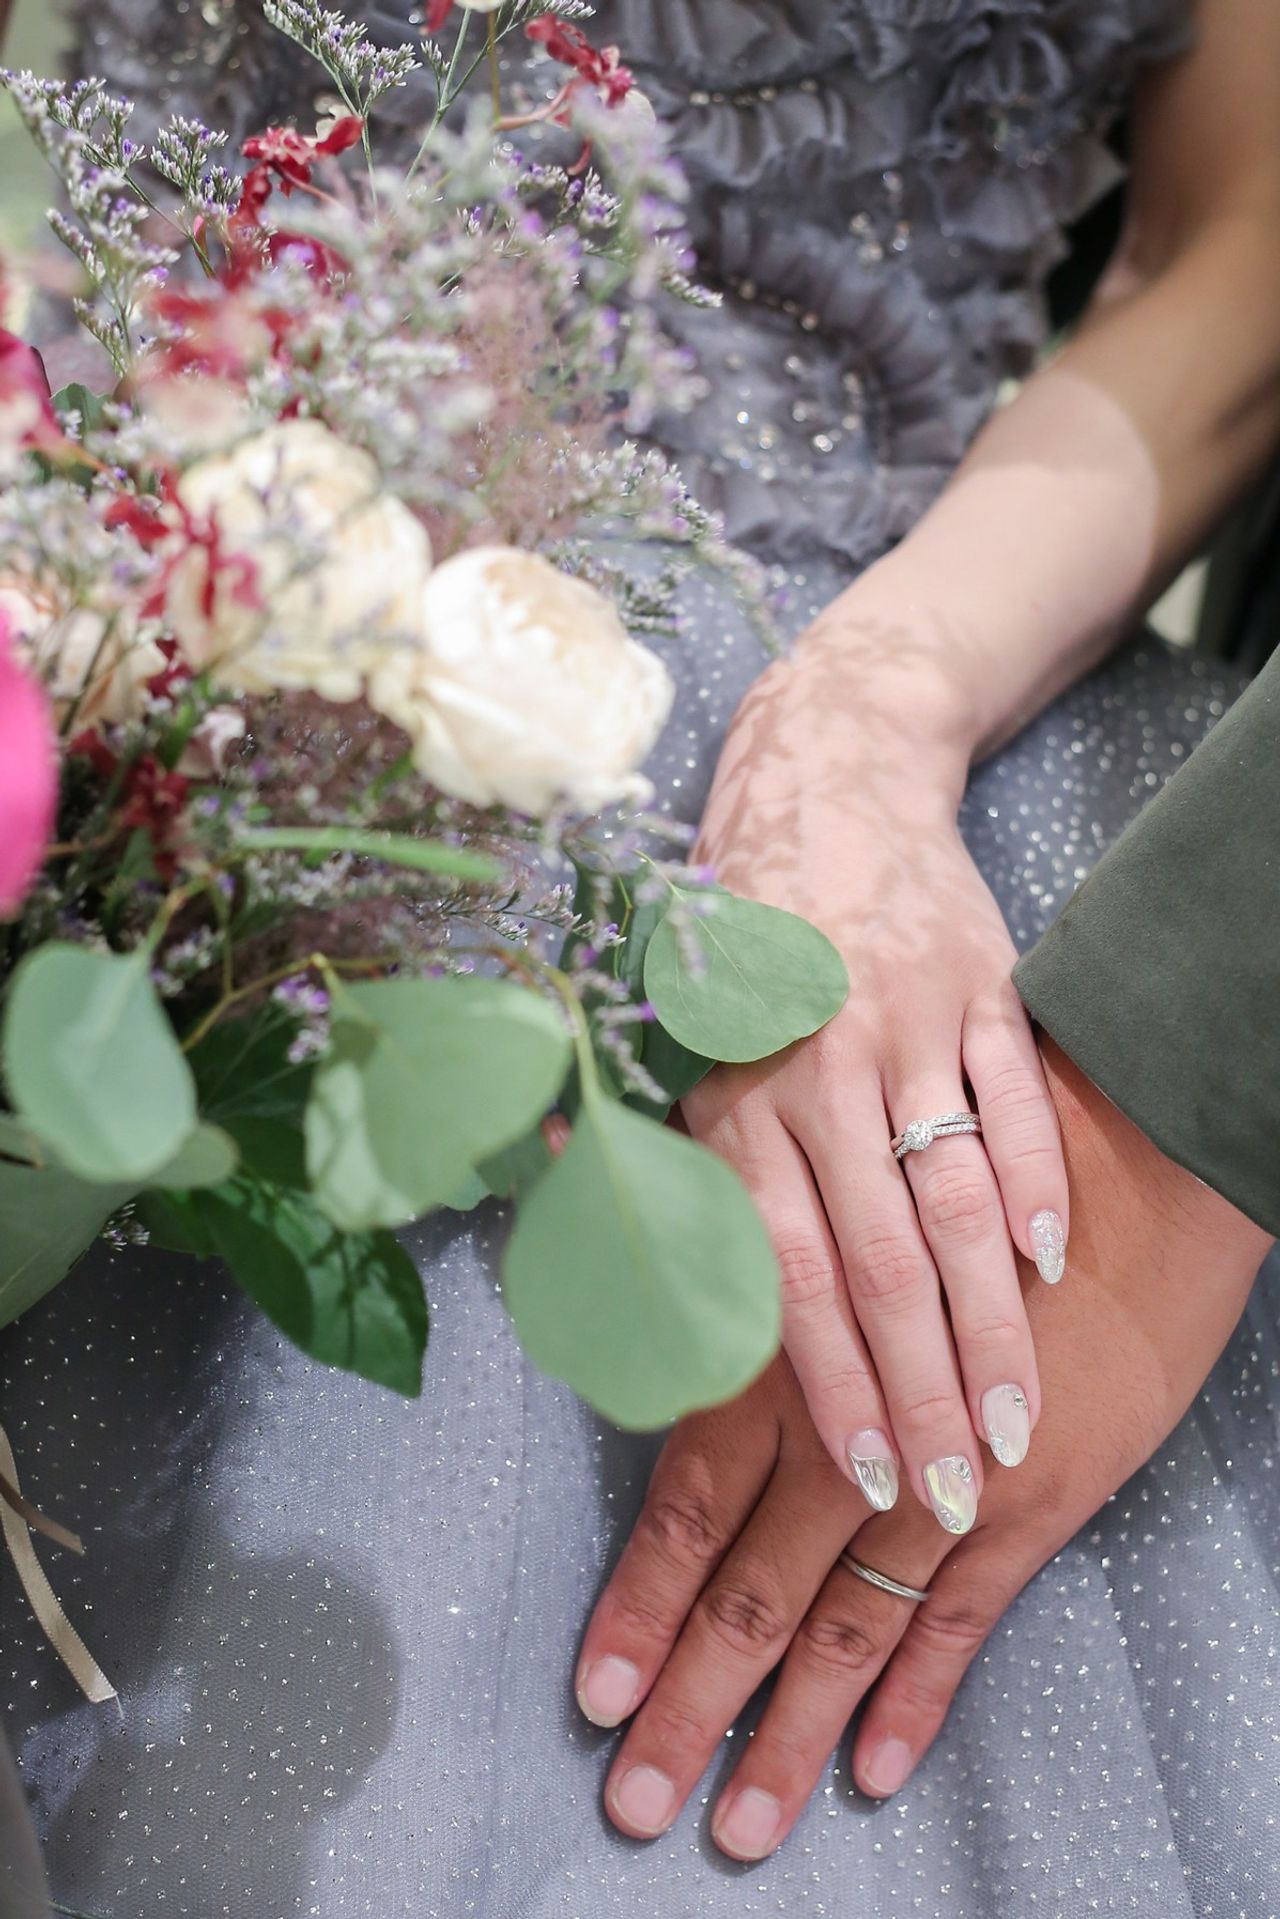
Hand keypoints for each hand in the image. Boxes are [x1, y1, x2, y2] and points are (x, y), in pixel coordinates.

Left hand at [577, 1042, 1271, 1854]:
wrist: (1122, 1166)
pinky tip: (873, 1767)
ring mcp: (946, 1482)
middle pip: (752, 1589)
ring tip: (740, 1824)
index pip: (689, 1502)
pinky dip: (917, 1698)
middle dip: (692, 1700)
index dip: (639, 1601)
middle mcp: (852, 1435)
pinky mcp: (1031, 1505)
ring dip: (791, 1731)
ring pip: (847, 1624)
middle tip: (637, 1800)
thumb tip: (607, 1273)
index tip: (592, 1693)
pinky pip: (961, 1622)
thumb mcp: (818, 1195)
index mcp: (786, 1358)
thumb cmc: (947, 1169)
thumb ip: (721, 1268)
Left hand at [683, 586, 1068, 1530]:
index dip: (826, 1383)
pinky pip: (1017, 1107)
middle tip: (953, 1492)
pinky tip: (1056, 1270)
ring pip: (957, 1202)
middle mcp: (819, 1072)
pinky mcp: (984, 990)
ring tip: (1018, 1422)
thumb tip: (605, 1270)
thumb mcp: (673, 1031)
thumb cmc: (736, 931)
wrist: (828, 776)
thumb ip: (658, 1149)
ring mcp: (910, 1030)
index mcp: (735, 1096)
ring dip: (992, 1323)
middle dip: (919, 1392)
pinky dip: (1038, 1188)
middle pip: (879, 1263)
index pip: (785, 1272)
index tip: (861, 1476)